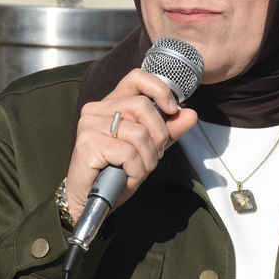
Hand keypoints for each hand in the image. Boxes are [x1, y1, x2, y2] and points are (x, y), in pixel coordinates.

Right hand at [65, 68, 197, 223]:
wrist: (89, 200)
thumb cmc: (114, 172)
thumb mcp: (148, 149)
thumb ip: (168, 130)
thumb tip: (190, 114)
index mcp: (112, 103)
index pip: (137, 78)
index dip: (160, 90)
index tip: (172, 110)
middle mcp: (97, 108)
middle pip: (143, 106)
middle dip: (159, 135)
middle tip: (155, 155)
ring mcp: (90, 124)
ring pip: (139, 133)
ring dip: (147, 159)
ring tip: (138, 170)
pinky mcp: (88, 143)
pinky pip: (128, 153)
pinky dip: (135, 170)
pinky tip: (127, 177)